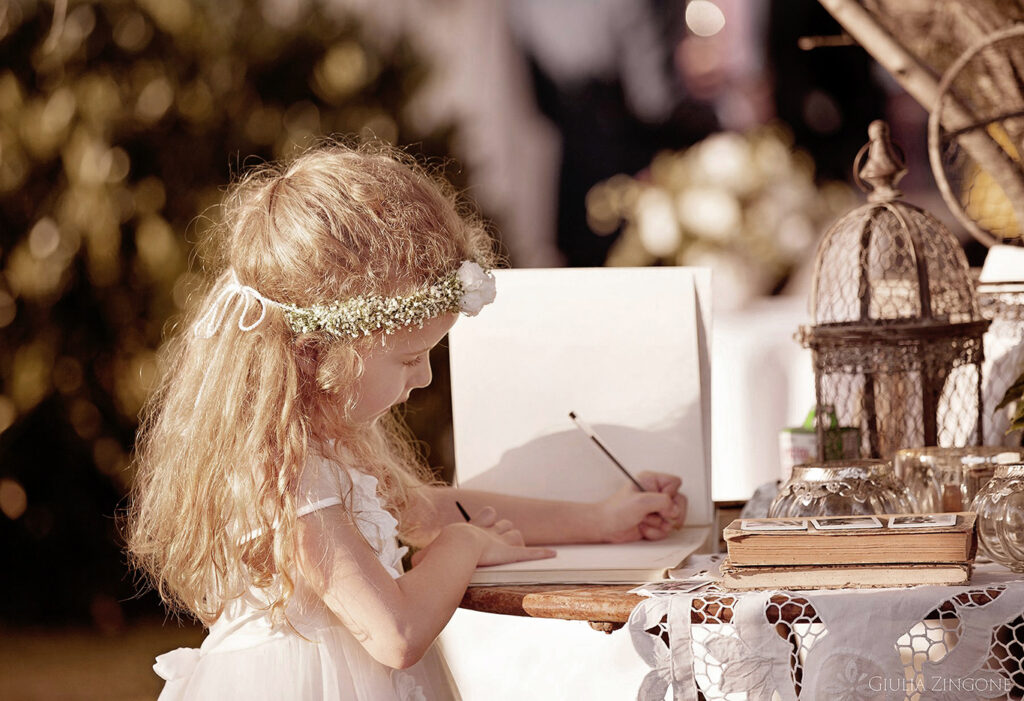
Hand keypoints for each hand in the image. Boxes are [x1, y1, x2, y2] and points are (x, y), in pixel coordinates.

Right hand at [410, 506, 555, 567]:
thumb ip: (420, 562)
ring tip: (519, 547)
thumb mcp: (427, 557)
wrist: (457, 547)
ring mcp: (501, 542)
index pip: (482, 519)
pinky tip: (553, 555)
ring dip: (516, 541)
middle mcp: (488, 532)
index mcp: (471, 530)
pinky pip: (530, 553)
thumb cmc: (441, 551)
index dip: (485, 519)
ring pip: (514, 536)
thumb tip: (407, 565)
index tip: (488, 514)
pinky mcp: (512, 553)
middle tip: (503, 532)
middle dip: (502, 529)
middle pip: (501, 526)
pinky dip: (542, 554)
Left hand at [598, 471, 686, 543]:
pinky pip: (665, 530)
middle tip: (657, 515)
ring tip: (644, 520)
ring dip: (658, 524)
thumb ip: (664, 502)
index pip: (676, 482)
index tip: (658, 501)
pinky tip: (642, 528)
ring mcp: (656, 509)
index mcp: (651, 480)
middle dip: (668, 513)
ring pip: (673, 518)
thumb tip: (675, 510)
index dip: (671, 494)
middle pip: (679, 502)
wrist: (605, 527)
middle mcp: (655, 493)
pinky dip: (654, 532)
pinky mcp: (655, 522)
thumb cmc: (616, 511)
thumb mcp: (641, 501)